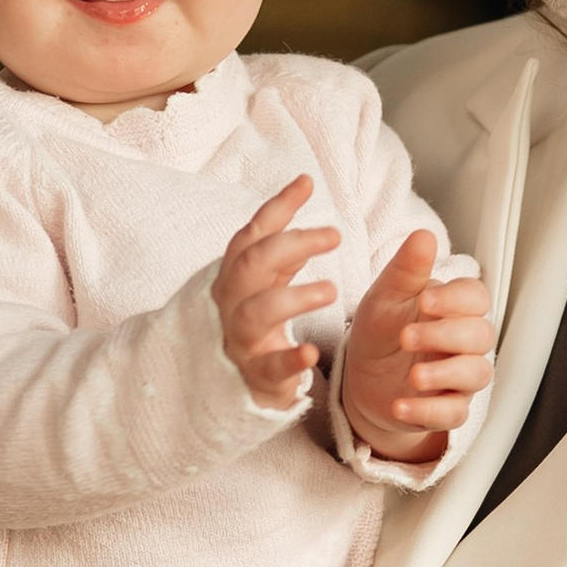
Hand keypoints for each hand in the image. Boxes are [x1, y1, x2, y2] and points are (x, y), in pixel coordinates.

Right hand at [214, 176, 340, 410]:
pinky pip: (269, 367)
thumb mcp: (267, 279)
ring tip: (332, 291)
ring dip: (293, 297)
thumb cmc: (257, 323)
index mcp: (236, 277)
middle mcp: (232, 304)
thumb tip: (302, 185)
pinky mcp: (257, 375)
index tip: (306, 183)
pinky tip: (311, 352)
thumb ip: (283, 242)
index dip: (276, 208)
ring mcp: (241, 340)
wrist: (234, 384)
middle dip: (289, 244)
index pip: (251, 236)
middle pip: (250, 266)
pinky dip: (290, 359)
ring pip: (256, 313)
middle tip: (334, 235)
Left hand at [341, 232, 493, 463]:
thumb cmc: (381, 332)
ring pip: (476, 374)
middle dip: (447, 336)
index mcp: (452, 308)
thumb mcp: (385, 297)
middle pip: (481, 335)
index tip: (425, 300)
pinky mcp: (446, 409)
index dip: (456, 300)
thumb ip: (407, 270)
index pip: (476, 298)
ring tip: (413, 377)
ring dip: (445, 374)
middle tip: (408, 337)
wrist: (361, 380)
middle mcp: (462, 342)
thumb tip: (424, 237)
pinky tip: (401, 404)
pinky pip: (452, 413)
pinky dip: (428, 411)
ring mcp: (458, 377)